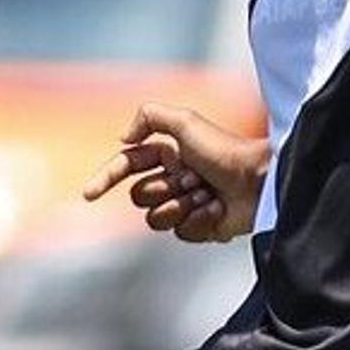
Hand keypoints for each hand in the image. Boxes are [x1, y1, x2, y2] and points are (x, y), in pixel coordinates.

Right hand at [83, 101, 265, 243]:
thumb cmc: (226, 150)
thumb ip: (149, 116)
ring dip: (182, 206)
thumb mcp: (186, 121)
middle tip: (191, 179)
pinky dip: (199, 221)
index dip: (105, 179)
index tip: (89, 194)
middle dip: (164, 189)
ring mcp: (186, 205)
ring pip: (156, 218)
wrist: (260, 182)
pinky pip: (181, 234)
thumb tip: (123, 140)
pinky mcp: (200, 227)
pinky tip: (217, 210)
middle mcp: (173, 179)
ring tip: (207, 195)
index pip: (125, 166)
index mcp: (167, 153)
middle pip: (139, 196)